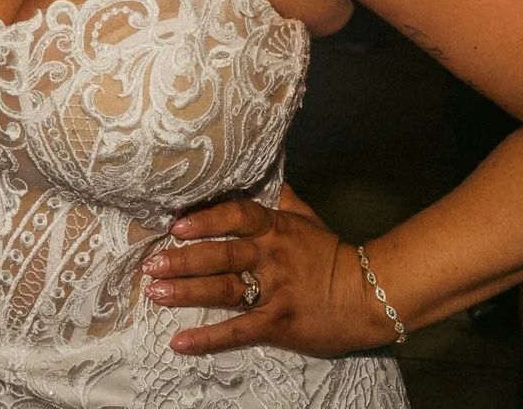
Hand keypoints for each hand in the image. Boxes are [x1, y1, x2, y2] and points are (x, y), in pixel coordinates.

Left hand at [140, 196, 393, 357]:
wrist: (371, 295)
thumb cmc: (337, 257)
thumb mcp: (311, 221)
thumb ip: (286, 202)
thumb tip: (271, 179)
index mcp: (277, 229)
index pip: (237, 215)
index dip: (206, 219)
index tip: (177, 225)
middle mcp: (271, 256)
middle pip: (221, 254)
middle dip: (183, 259)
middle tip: (151, 263)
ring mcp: (274, 291)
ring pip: (224, 289)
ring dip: (186, 292)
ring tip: (155, 293)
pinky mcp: (278, 323)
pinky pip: (237, 331)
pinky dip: (207, 338)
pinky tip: (179, 342)